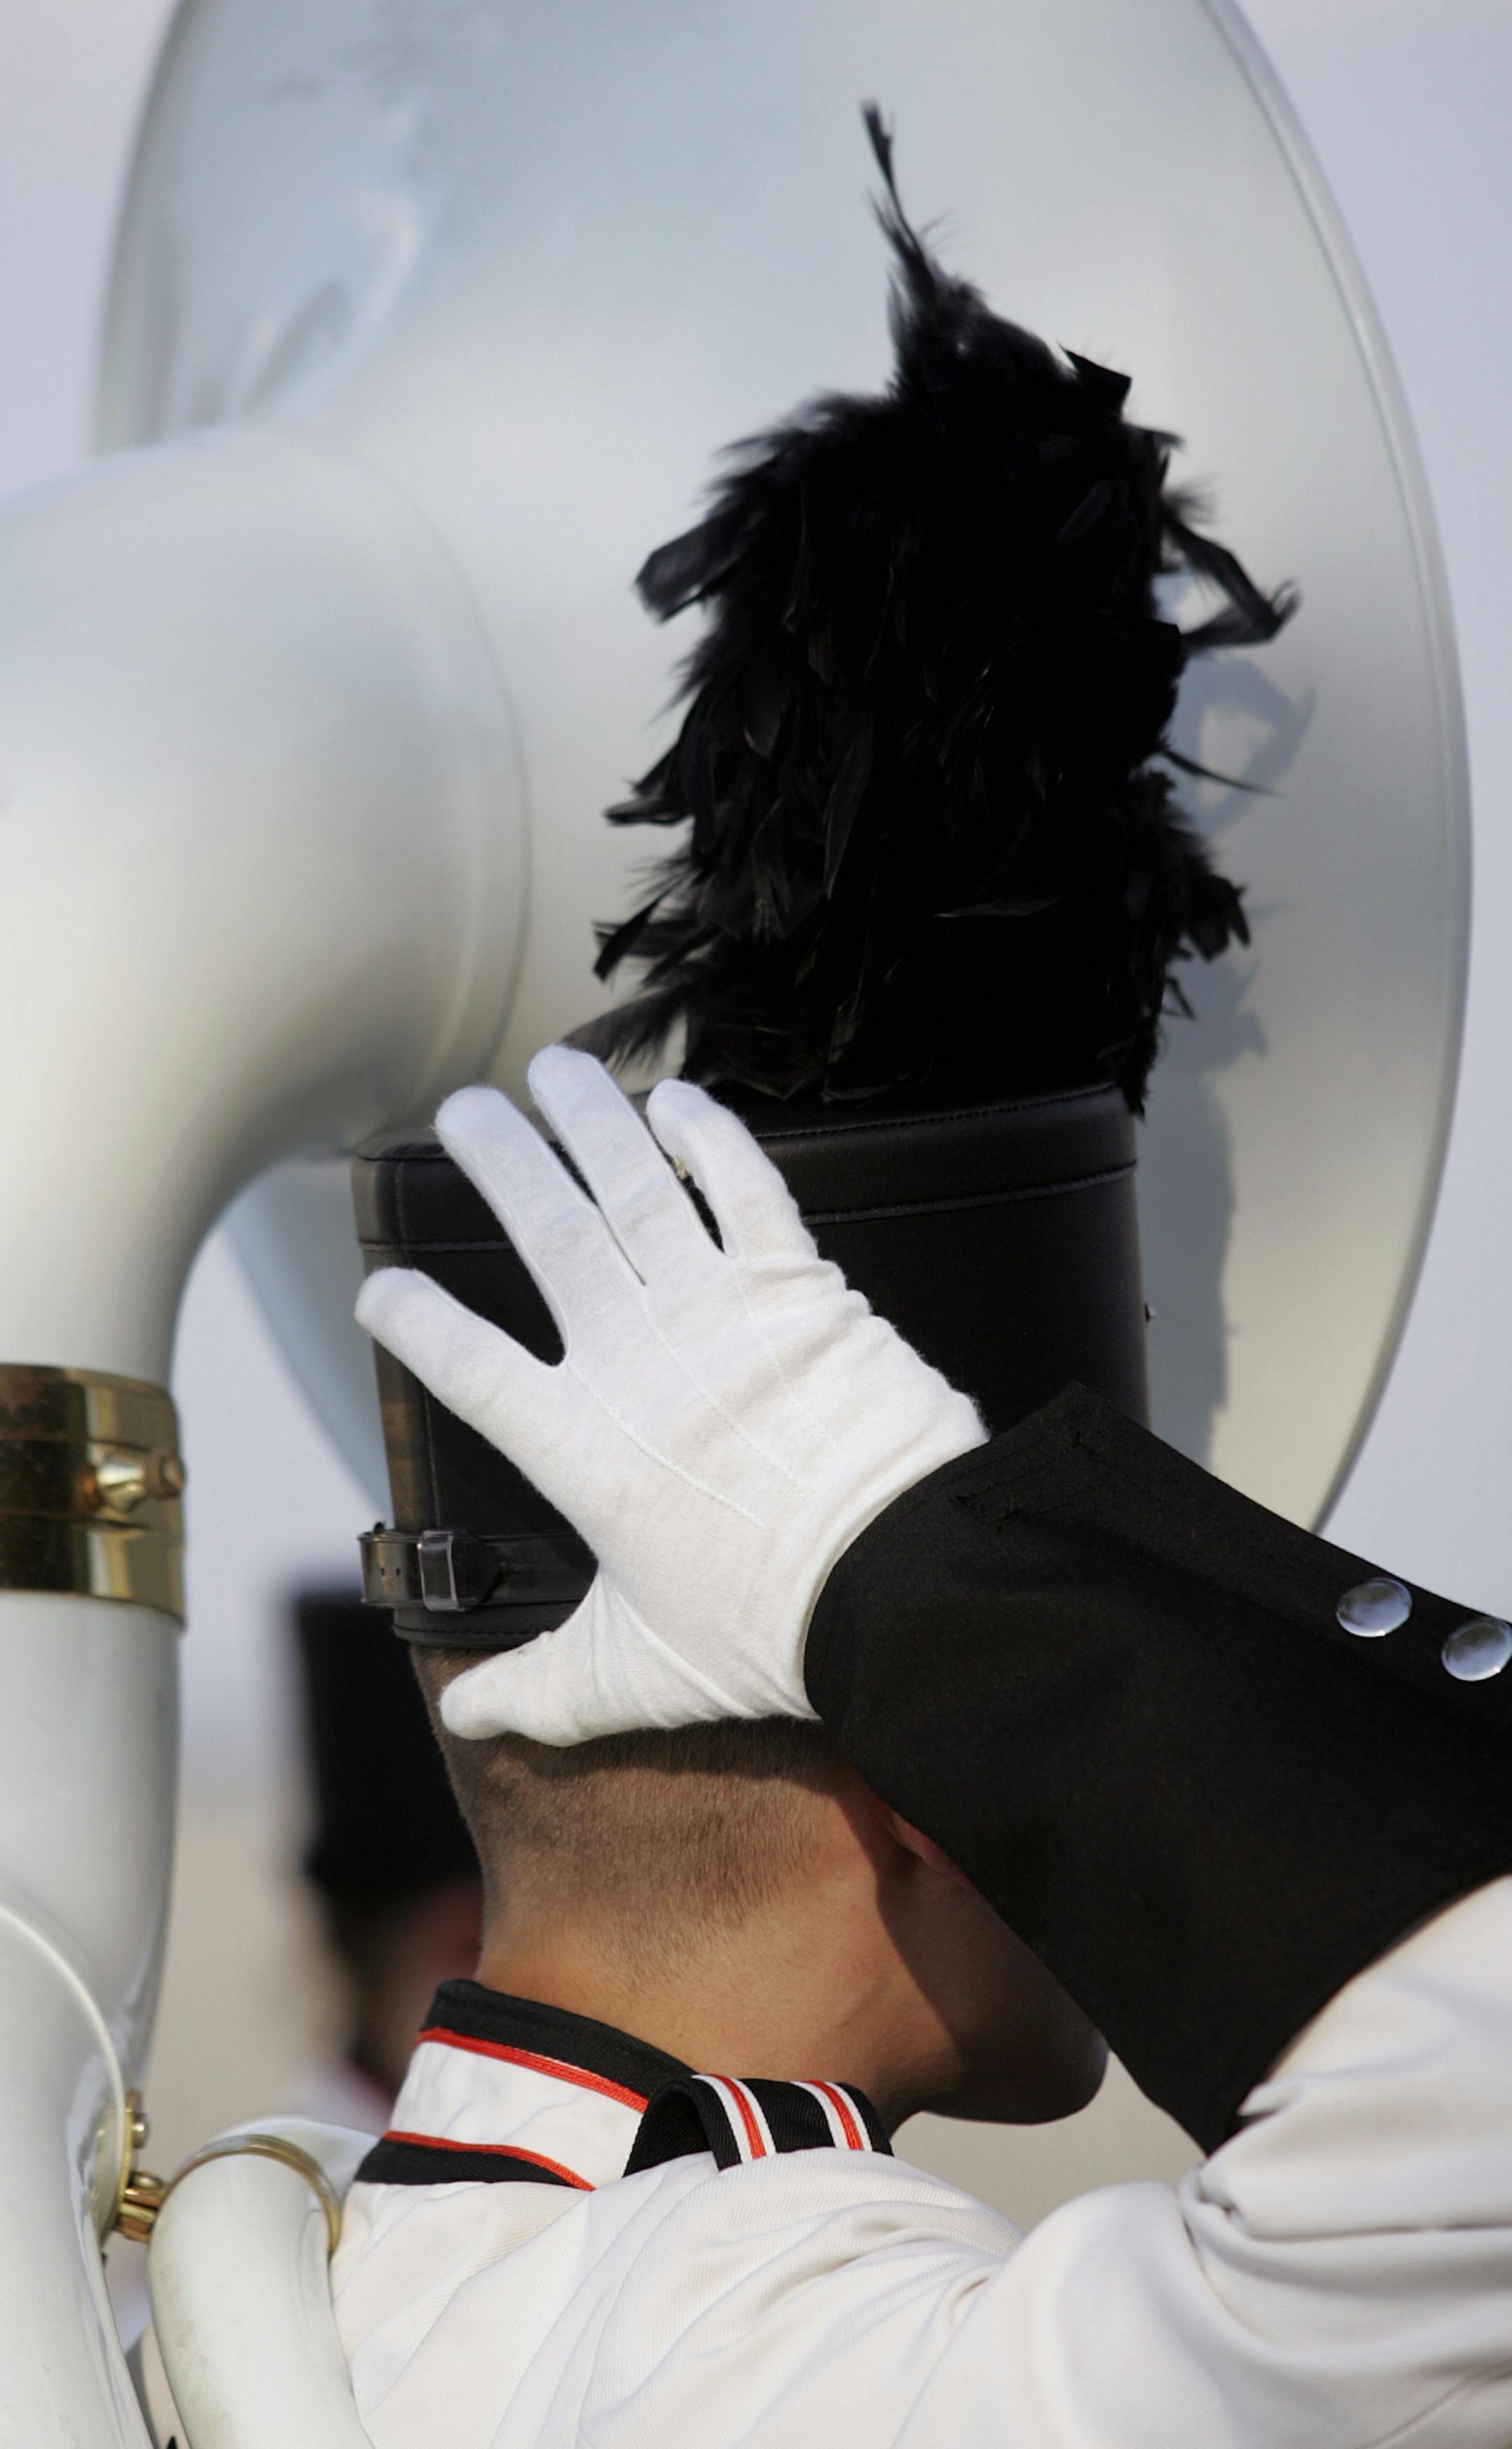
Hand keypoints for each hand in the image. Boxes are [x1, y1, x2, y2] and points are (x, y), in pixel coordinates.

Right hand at [355, 1048, 985, 1743]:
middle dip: (496, 1161)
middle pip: (544, 1235)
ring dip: (586, 1119)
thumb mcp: (635, 1676)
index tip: (377, 1287)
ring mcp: (717, 1311)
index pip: (468, 1369)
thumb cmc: (769, 1635)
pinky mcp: (800, 1286)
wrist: (903, 1588)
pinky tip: (675, 1100)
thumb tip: (464, 1717)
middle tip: (461, 1109)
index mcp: (583, 1450)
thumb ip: (540, 1690)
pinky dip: (709, 1137)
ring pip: (633, 1189)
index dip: (414, 1322)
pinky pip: (745, 1188)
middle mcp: (636, 1362)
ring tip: (550, 1069)